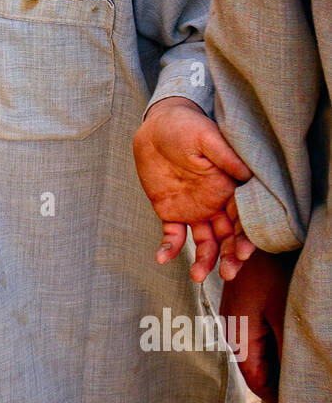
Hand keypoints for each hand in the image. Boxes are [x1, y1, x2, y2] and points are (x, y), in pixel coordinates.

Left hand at [133, 98, 251, 278]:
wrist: (156, 127)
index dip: (246, 237)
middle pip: (228, 237)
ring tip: (197, 276)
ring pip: (205, 242)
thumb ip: (224, 156)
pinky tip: (162, 258)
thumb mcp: (206, 137)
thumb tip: (246, 173)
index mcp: (229, 188)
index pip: (243, 219)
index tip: (244, 253)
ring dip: (204, 260)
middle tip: (228, 273)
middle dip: (230, 257)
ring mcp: (194, 210)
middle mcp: (216, 204)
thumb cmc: (186, 127)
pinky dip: (169, 248)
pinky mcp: (171, 212)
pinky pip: (173, 235)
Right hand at [219, 248, 295, 402]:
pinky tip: (293, 336)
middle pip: (256, 367)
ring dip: (279, 359)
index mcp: (238, 336)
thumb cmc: (275, 269)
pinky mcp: (243, 301)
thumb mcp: (286, 314)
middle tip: (308, 382)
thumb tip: (294, 386)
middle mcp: (231, 327)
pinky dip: (276, 340)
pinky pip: (259, 331)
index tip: (303, 402)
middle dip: (280, 378)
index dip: (280, 396)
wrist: (260, 229)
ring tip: (304, 360)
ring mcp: (236, 313)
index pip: (257, 382)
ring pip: (259, 349)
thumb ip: (287, 353)